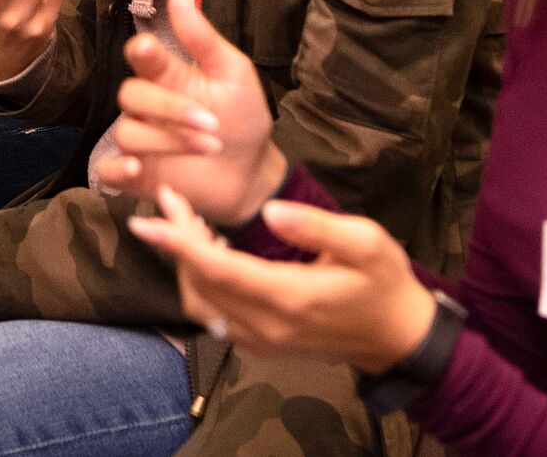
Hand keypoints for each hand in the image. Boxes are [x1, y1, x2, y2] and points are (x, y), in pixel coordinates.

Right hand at [89, 0, 284, 224]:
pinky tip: (135, 169)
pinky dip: (115, 170)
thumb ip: (203, 39)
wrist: (253, 172)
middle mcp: (148, 106)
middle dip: (170, 109)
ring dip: (166, 141)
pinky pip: (107, 171)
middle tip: (211, 123)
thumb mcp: (233, 74)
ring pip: (127, 132)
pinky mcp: (137, 175)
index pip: (140, 55)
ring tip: (209, 149)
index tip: (149, 50)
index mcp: (167, 75)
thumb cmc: (243, 118)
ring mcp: (141, 140)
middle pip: (130, 95)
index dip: (142, 52)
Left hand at [130, 185, 438, 375]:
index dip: (178, 243)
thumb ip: (316, 227)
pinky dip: (202, 284)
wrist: (399, 338)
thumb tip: (269, 211)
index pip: (218, 270)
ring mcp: (262, 341)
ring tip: (191, 224)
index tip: (147, 218)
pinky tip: (212, 252)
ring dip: (186, 264)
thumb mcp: (366, 242)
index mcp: (289, 298)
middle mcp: (267, 326)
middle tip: (173, 202)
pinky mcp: (261, 345)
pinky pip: (214, 316)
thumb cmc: (384, 283)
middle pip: (201, 285)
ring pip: (201, 304)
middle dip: (177, 242)